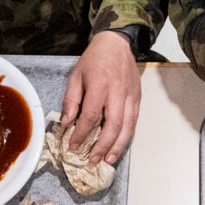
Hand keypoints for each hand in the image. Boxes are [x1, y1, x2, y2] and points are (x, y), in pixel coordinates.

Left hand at [60, 31, 140, 164]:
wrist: (116, 44)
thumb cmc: (94, 60)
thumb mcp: (76, 76)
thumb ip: (71, 100)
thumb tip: (66, 123)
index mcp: (100, 84)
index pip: (91, 115)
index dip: (82, 133)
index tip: (73, 146)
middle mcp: (118, 92)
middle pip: (113, 125)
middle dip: (103, 146)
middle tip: (93, 160)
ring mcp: (130, 96)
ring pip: (127, 126)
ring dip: (117, 146)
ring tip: (108, 160)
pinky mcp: (137, 98)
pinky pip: (134, 121)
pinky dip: (127, 136)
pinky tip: (119, 146)